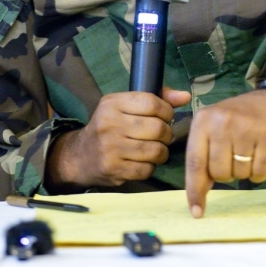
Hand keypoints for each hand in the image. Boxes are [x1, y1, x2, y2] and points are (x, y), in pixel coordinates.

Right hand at [46, 87, 190, 190]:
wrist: (79, 156)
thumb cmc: (109, 127)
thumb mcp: (124, 106)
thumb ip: (156, 99)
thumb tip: (185, 97)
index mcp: (112, 103)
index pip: (152, 103)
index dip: (167, 111)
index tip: (166, 117)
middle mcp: (109, 123)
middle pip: (157, 128)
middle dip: (167, 134)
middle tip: (163, 136)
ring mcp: (110, 148)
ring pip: (155, 150)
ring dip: (161, 152)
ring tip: (156, 150)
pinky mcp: (113, 169)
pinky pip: (146, 169)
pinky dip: (150, 167)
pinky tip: (144, 162)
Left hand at [184, 88, 265, 217]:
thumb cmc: (236, 121)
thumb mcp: (212, 130)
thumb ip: (202, 158)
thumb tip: (198, 196)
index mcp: (203, 121)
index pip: (195, 162)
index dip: (195, 190)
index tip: (197, 213)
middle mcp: (222, 122)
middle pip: (219, 173)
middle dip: (226, 173)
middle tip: (233, 157)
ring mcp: (246, 128)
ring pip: (240, 175)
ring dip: (244, 172)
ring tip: (247, 152)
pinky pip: (260, 173)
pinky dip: (259, 173)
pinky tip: (260, 156)